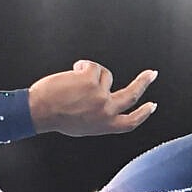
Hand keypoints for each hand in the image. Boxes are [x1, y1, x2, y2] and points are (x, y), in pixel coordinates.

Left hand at [29, 60, 156, 136]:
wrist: (39, 111)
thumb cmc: (56, 117)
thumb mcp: (82, 125)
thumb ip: (98, 115)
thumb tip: (108, 99)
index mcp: (105, 125)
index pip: (130, 122)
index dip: (143, 113)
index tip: (151, 105)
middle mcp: (106, 111)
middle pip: (132, 95)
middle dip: (144, 82)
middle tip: (152, 73)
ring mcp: (100, 94)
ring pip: (104, 75)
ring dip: (90, 74)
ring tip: (72, 83)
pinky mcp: (92, 80)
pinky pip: (92, 66)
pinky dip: (82, 66)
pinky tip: (71, 73)